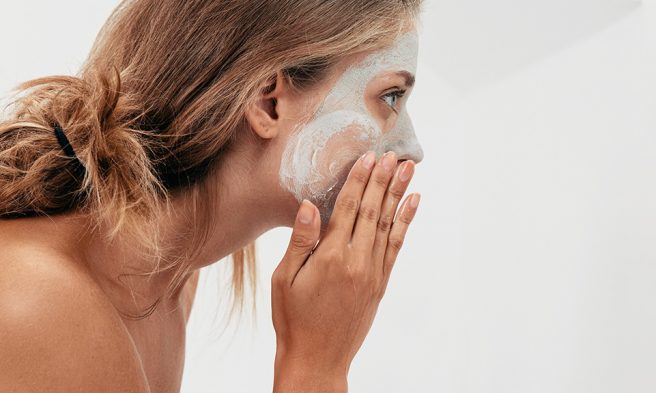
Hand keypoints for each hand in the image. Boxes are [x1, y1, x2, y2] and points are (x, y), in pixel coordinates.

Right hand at [271, 151, 419, 391]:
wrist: (317, 358)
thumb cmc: (293, 319)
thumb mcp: (284, 279)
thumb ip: (300, 241)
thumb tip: (307, 206)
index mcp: (330, 257)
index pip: (347, 209)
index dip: (358, 181)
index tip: (368, 158)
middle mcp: (357, 262)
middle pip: (372, 211)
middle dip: (382, 181)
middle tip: (393, 154)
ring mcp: (372, 273)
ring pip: (388, 225)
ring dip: (398, 194)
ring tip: (408, 169)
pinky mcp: (380, 284)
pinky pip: (396, 246)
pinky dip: (405, 223)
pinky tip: (412, 204)